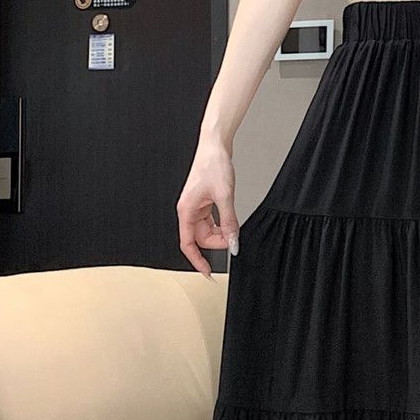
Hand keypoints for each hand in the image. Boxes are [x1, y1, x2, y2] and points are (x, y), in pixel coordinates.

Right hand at [176, 139, 239, 277]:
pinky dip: (222, 224)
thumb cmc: (213, 164)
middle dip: (218, 242)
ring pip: (208, 231)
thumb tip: (233, 243)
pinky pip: (212, 222)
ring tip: (233, 225)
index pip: (188, 244)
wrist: (215, 146)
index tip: (208, 273)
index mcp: (186, 210)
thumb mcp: (225, 196)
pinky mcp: (205, 203)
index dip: (197, 261)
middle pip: (201, 239)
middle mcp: (188, 210)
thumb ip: (229, 222)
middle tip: (234, 238)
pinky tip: (230, 220)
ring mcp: (196, 207)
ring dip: (221, 233)